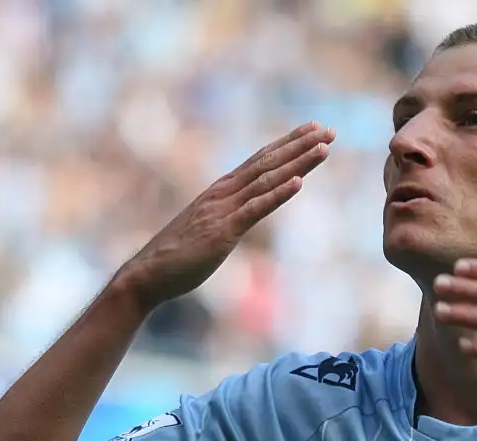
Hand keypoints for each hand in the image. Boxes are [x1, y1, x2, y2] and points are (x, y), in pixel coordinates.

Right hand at [114, 122, 334, 309]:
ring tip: (323, 149)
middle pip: (268, 162)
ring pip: (267, 179)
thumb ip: (228, 216)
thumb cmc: (177, 255)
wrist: (147, 274)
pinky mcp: (223, 230)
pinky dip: (278, 194)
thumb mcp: (210, 229)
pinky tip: (299, 182)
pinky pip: (255, 209)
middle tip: (329, 130)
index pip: (260, 160)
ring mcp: (223, 209)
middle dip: (300, 145)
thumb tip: (245, 213)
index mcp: (222, 190)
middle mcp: (224, 192)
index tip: (313, 131)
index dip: (288, 143)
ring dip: (298, 163)